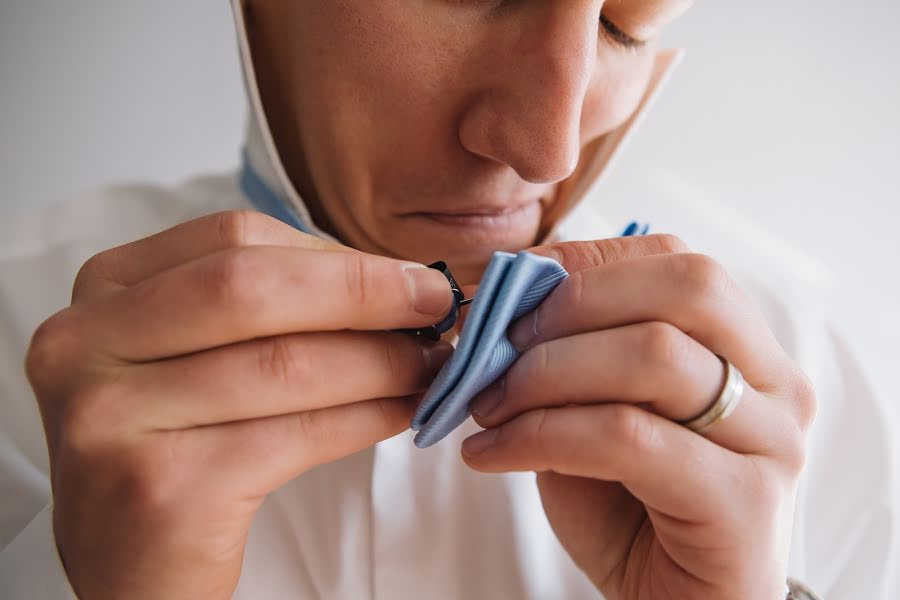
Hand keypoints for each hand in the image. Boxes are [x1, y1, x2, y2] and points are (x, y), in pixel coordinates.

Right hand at [25, 211, 454, 599]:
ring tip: (431, 365)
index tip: (408, 275)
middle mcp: (86, 342)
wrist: (131, 569)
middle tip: (437, 306)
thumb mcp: (197, 357)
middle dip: (366, 293)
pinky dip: (366, 417)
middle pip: (254, 289)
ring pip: (285, 364)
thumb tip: (394, 282)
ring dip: (381, 362)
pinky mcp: (160, 487)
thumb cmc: (177, 449)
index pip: (237, 240)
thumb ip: (272, 310)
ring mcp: (113, 415)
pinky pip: (296, 434)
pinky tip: (402, 412)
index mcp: (105, 291)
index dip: (337, 256)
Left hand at [461, 235, 815, 599]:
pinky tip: (491, 454)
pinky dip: (542, 435)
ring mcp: (771, 440)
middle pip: (686, 287)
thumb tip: (494, 306)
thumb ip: (565, 356)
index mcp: (745, 344)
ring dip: (545, 372)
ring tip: (484, 406)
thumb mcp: (589, 411)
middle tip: (495, 343)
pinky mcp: (745, 502)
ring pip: (653, 356)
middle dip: (571, 304)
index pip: (671, 260)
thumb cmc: (627, 503)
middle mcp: (775, 382)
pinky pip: (628, 438)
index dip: (576, 264)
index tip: (498, 293)